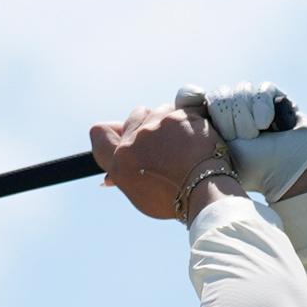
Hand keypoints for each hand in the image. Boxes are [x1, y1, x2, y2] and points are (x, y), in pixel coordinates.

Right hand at [89, 102, 233, 221]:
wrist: (207, 193)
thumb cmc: (175, 199)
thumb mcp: (141, 195)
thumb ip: (125, 177)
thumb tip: (109, 177)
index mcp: (120, 161)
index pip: (99, 133)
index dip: (111, 132)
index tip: (124, 135)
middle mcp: (136, 140)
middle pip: (135, 115)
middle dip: (147, 125)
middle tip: (163, 145)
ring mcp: (159, 124)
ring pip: (160, 110)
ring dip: (170, 122)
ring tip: (184, 144)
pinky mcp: (181, 115)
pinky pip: (183, 107)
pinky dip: (190, 119)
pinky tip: (196, 137)